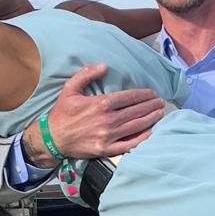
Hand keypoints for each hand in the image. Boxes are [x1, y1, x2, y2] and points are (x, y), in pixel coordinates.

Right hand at [22, 63, 163, 165]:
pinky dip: (141, 139)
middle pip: (135, 111)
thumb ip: (87, 74)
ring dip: (150, 119)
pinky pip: (128, 144)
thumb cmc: (62, 113)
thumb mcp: (70, 88)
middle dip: (151, 106)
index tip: (152, 93)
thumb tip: (104, 66)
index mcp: (100, 104)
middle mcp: (107, 120)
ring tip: (160, 114)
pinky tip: (150, 133)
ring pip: (135, 126)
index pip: (129, 97)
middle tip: (161, 102)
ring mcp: (108, 136)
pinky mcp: (106, 149)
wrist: (53, 138)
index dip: (143, 94)